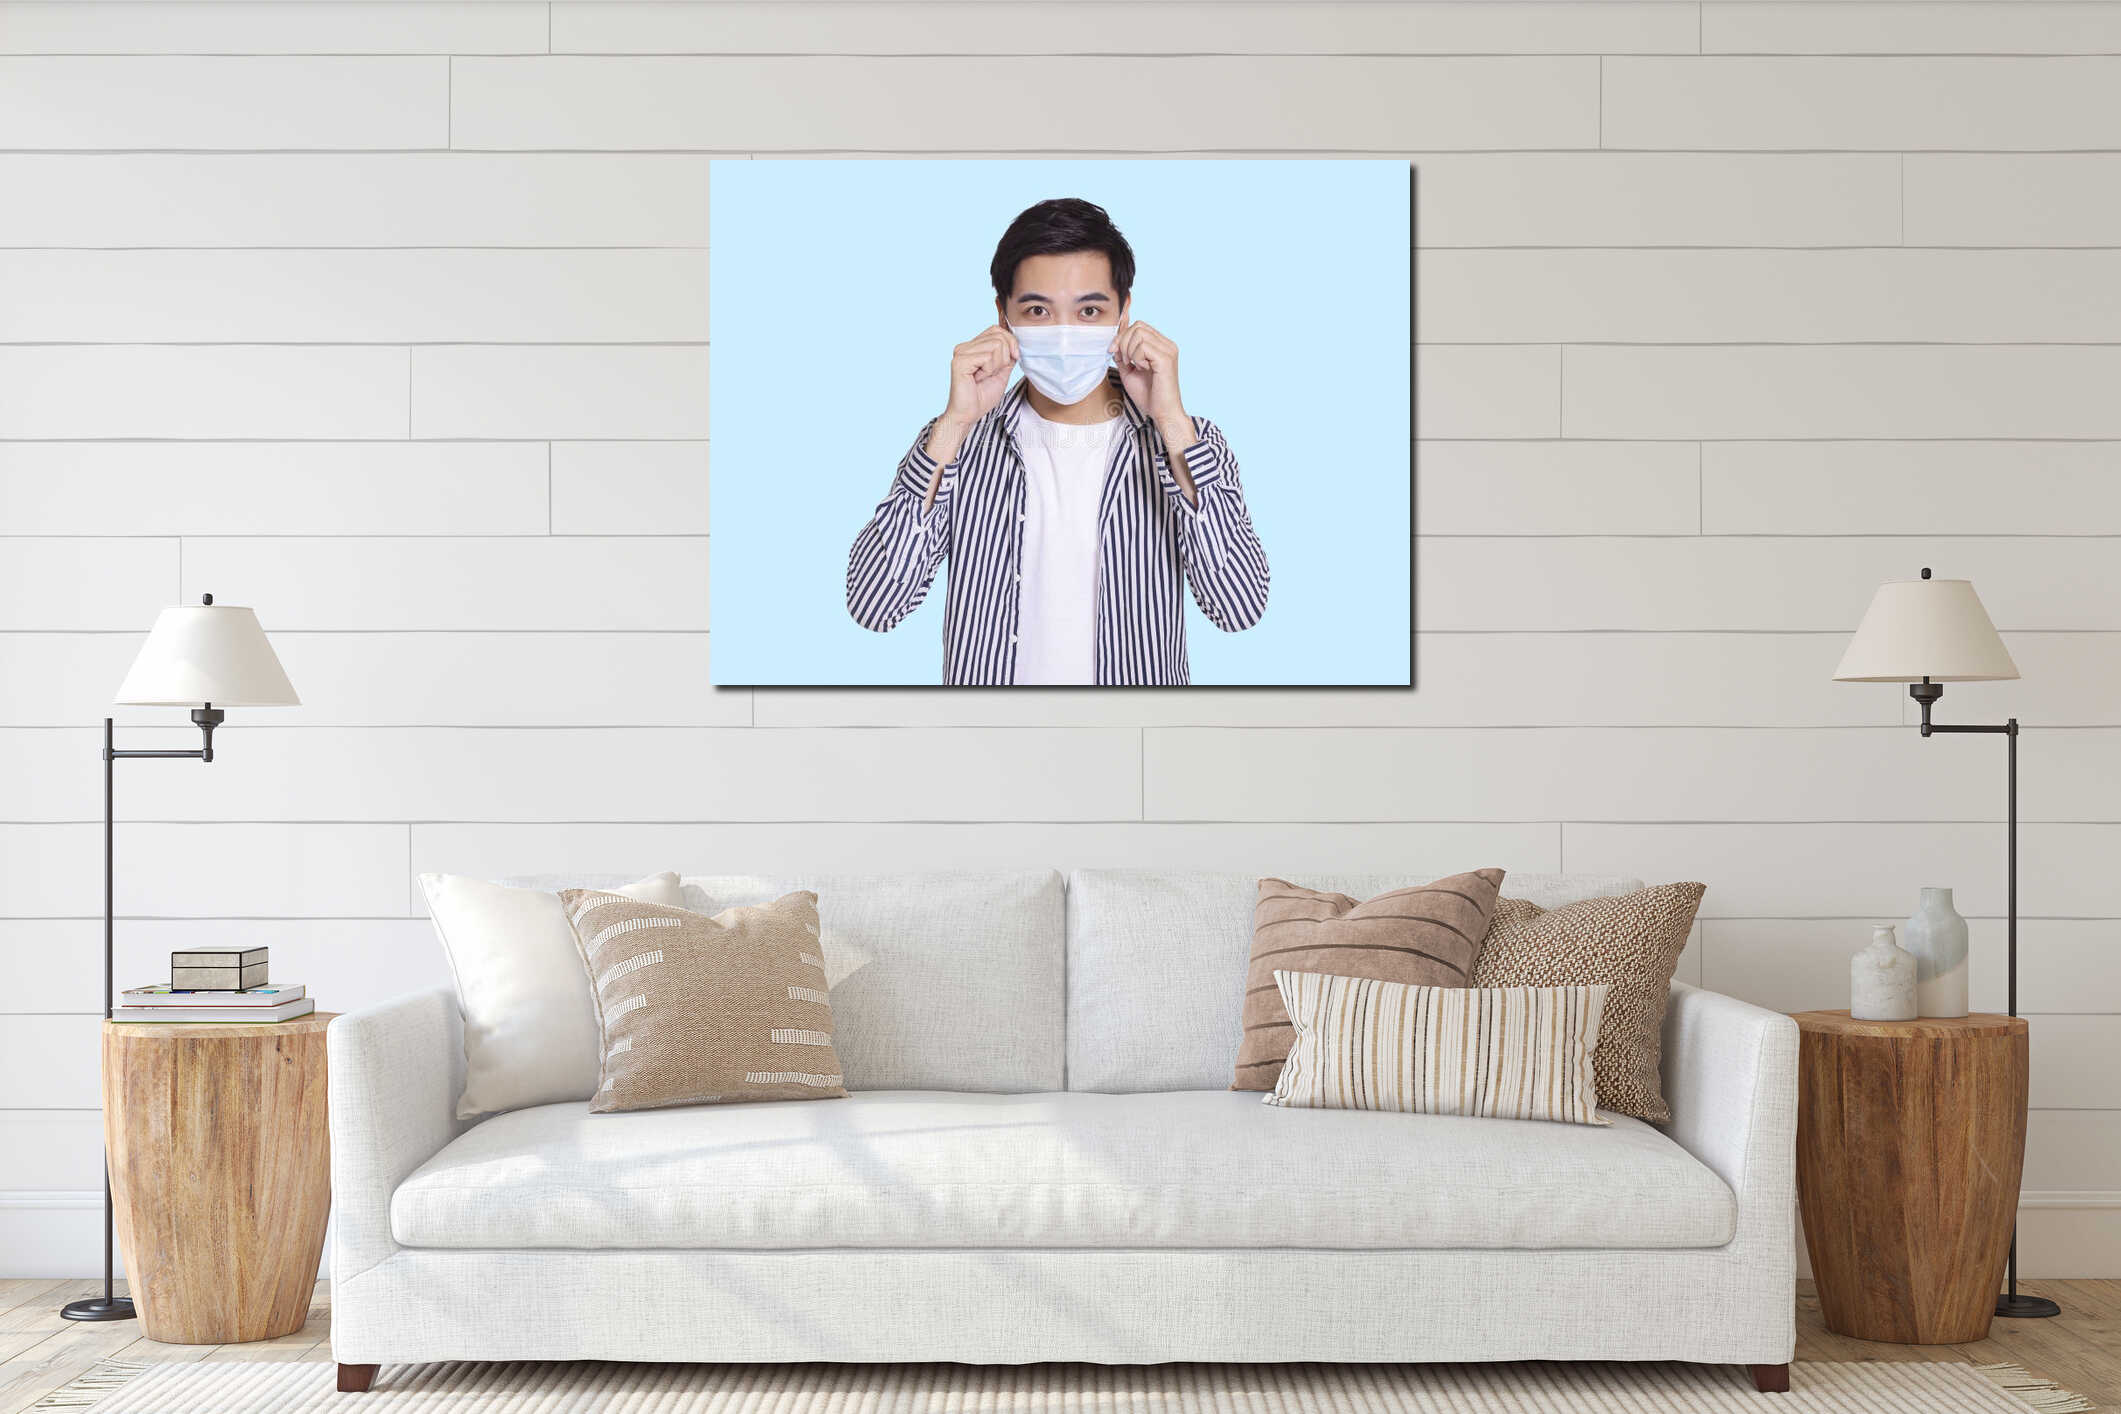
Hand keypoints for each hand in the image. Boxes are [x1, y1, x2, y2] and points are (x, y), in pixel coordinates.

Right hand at [922, 325, 1016, 495]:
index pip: (996, 329)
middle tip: (994, 372)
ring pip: (996, 345)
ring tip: (985, 376)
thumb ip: (1007, 355)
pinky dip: (990, 369)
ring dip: (997, 365)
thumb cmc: (981, 397)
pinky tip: (979, 378)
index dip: (1010, 341)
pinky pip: (988, 357)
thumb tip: (1016, 342)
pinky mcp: (960, 361)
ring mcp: (961, 352)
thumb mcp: (1001, 372)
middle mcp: (964, 346)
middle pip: (999, 336)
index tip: (1014, 358)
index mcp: (972, 347)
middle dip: (1005, 356)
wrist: (968, 414)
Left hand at [1113, 320, 1184, 422]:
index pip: (1139, 326)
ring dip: (1129, 350)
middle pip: (1138, 326)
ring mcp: (1168, 350)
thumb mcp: (1130, 371)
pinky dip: (1137, 357)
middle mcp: (1167, 345)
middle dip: (1123, 341)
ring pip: (1139, 334)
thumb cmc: (1149, 396)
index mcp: (1161, 345)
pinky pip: (1143, 347)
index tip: (1113, 351)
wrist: (1162, 413)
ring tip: (1135, 366)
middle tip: (1125, 361)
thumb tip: (1114, 342)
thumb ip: (1123, 355)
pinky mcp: (1166, 359)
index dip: (1122, 336)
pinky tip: (1143, 369)